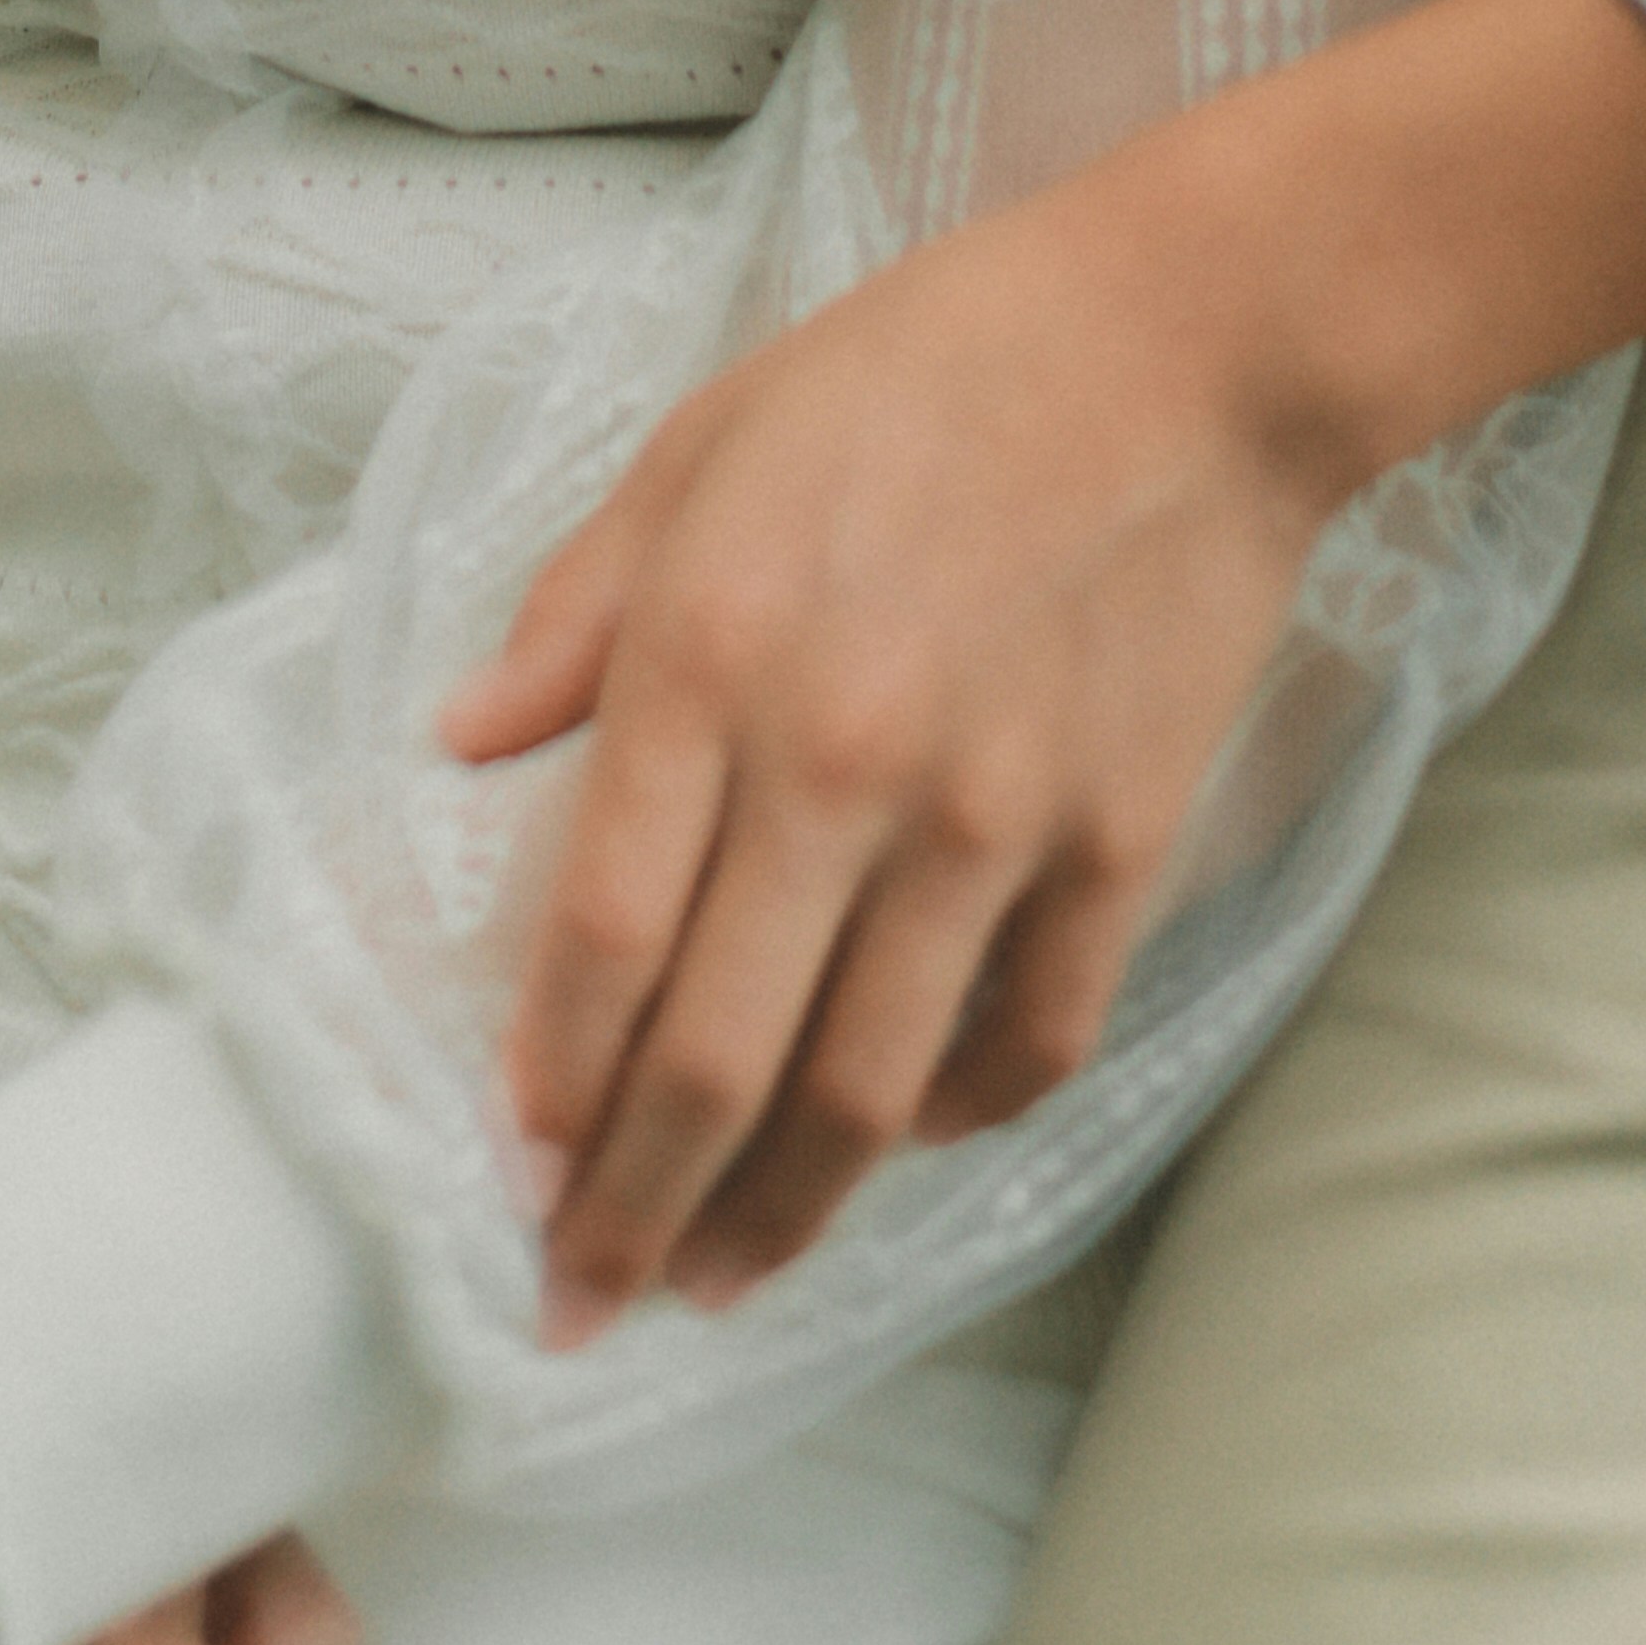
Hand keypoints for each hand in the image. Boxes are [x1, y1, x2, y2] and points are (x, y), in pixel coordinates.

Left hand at [446, 129, 1338, 1332]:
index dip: (550, 1085)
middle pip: (718, 1058)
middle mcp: (842, 761)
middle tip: (580, 1301)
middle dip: (634, 1211)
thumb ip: (580, 605)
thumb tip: (459, 741)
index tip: (510, 1171)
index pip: (603, 935)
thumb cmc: (924, 366)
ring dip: (779, 1215)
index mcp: (715, 650)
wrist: (1186, 343)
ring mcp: (991, 820)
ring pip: (867, 1095)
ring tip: (717, 1278)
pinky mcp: (1116, 847)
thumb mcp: (709, 438)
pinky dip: (955, 1121)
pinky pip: (1025, 1044)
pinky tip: (901, 1141)